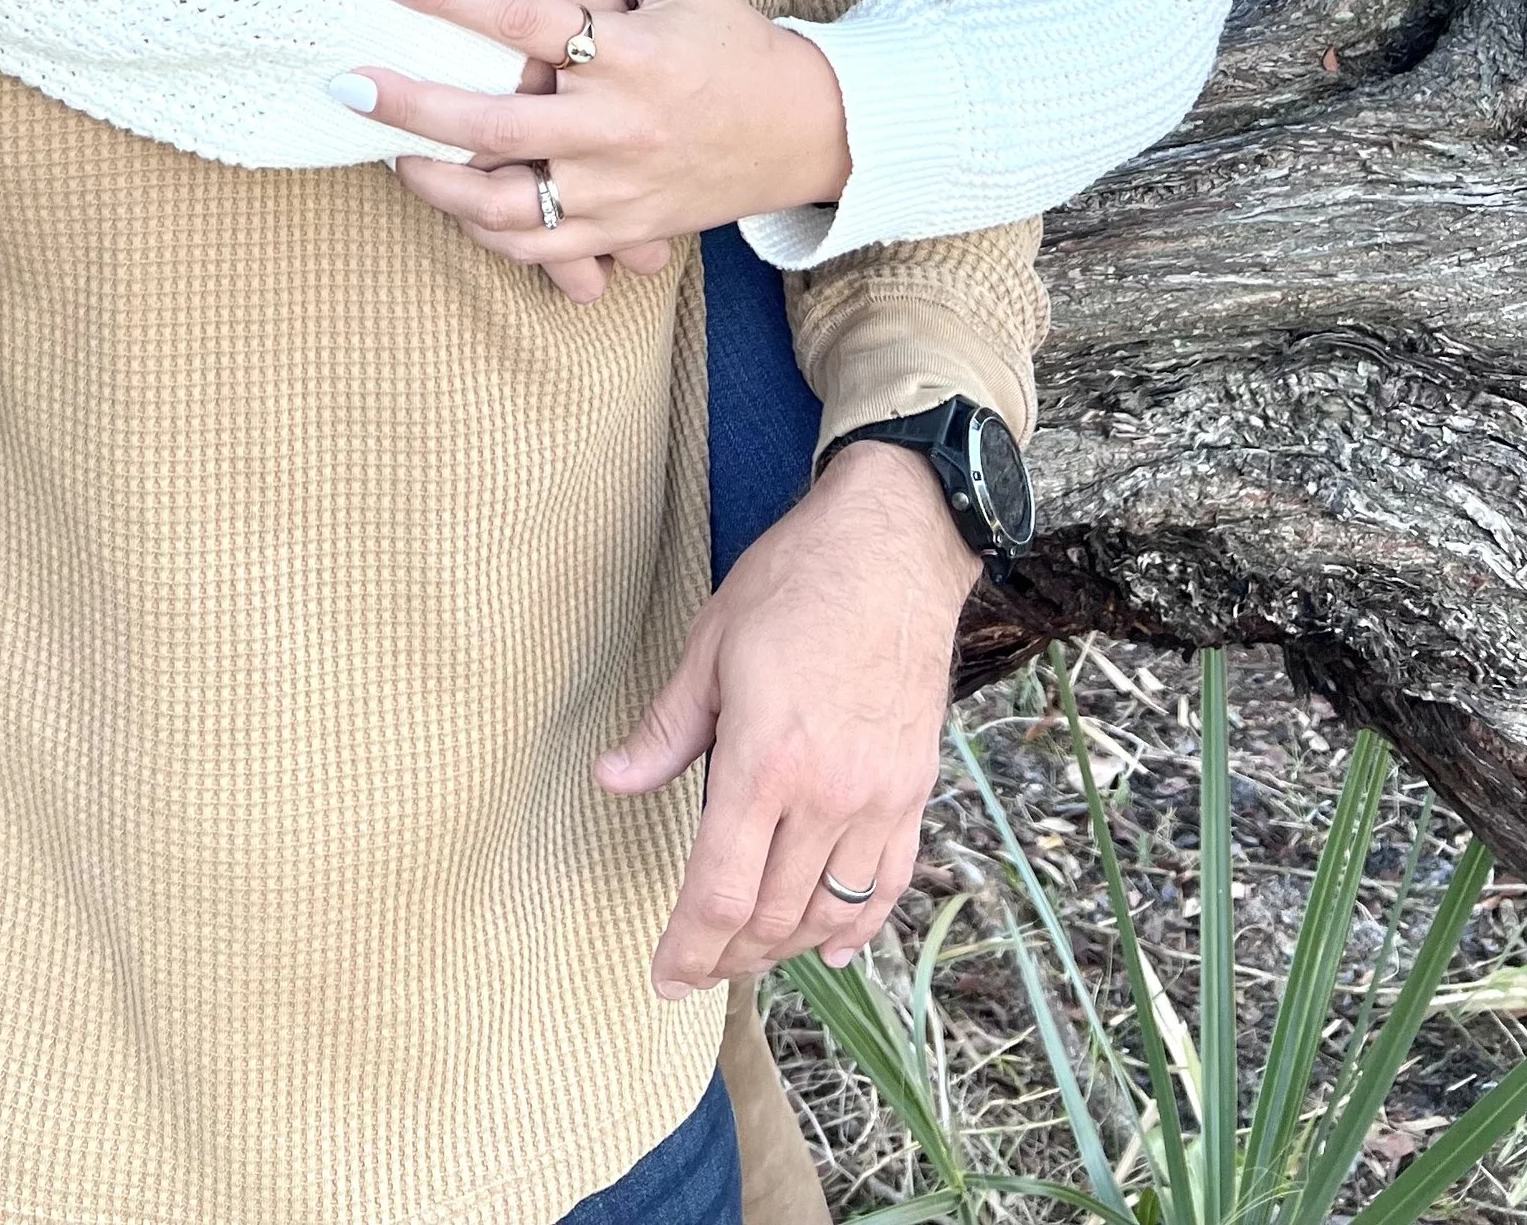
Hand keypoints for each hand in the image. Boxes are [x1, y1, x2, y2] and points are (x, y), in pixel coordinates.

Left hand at [355, 0, 849, 299]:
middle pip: (495, 122)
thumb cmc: (729, 39)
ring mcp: (616, 188)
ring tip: (390, 153)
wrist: (802, 129)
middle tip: (349, 82)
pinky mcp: (620, 228)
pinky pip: (539, 246)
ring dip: (437, 183)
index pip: (523, 18)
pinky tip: (450, 202)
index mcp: (632, 52)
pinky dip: (485, 233)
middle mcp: (618, 126)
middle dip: (411, 103)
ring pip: (506, 202)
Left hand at [600, 442, 976, 990]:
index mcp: (766, 760)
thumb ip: (666, 729)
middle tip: (697, 967)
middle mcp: (828, 793)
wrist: (894, 547)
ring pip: (831, 911)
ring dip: (787, 947)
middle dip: (729, 955)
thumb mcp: (712, 644)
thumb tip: (611, 780)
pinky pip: (889, 883)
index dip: (689, 947)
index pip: (721, 889)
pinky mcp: (915, 789)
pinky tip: (832, 944)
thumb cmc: (795, 582)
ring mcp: (880, 797)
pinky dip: (859, 926)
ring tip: (750, 954)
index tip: (665, 977)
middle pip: (774, 914)